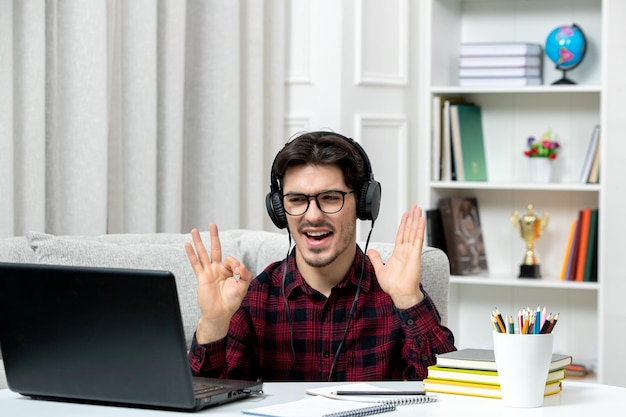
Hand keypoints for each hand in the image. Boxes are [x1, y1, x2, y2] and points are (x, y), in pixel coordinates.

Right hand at [184, 224, 251, 342]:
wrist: (219, 314)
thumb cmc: (231, 302)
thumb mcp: (243, 287)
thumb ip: (245, 275)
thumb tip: (241, 265)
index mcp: (228, 271)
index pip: (231, 259)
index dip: (235, 263)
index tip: (238, 270)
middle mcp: (218, 269)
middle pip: (215, 249)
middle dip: (214, 236)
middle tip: (213, 225)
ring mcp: (209, 272)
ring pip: (203, 253)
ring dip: (199, 241)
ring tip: (195, 230)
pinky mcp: (201, 277)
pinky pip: (195, 263)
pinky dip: (191, 254)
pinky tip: (187, 245)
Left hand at [367, 204, 425, 308]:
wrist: (401, 294)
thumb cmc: (394, 285)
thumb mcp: (380, 269)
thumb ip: (376, 259)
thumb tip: (371, 251)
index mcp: (399, 253)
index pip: (401, 234)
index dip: (404, 223)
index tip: (406, 215)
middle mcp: (406, 250)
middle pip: (409, 230)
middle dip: (411, 218)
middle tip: (414, 207)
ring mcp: (412, 252)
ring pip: (413, 232)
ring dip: (416, 220)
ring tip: (418, 209)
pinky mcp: (415, 255)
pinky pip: (418, 240)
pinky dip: (419, 229)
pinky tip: (421, 220)